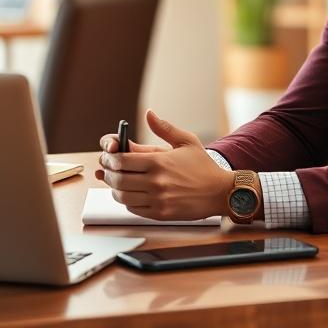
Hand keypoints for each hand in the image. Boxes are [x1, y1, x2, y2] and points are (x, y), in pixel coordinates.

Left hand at [96, 110, 232, 220]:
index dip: (109, 158)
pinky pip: (134, 209)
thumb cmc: (203, 166)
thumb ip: (164, 128)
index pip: (121, 160)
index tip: (107, 157)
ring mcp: (158, 200)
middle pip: (118, 179)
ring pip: (123, 196)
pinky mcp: (160, 214)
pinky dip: (128, 202)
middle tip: (106, 170)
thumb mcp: (186, 141)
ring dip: (115, 189)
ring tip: (117, 182)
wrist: (221, 192)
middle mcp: (156, 181)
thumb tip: (149, 113)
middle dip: (108, 174)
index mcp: (159, 161)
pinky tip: (132, 194)